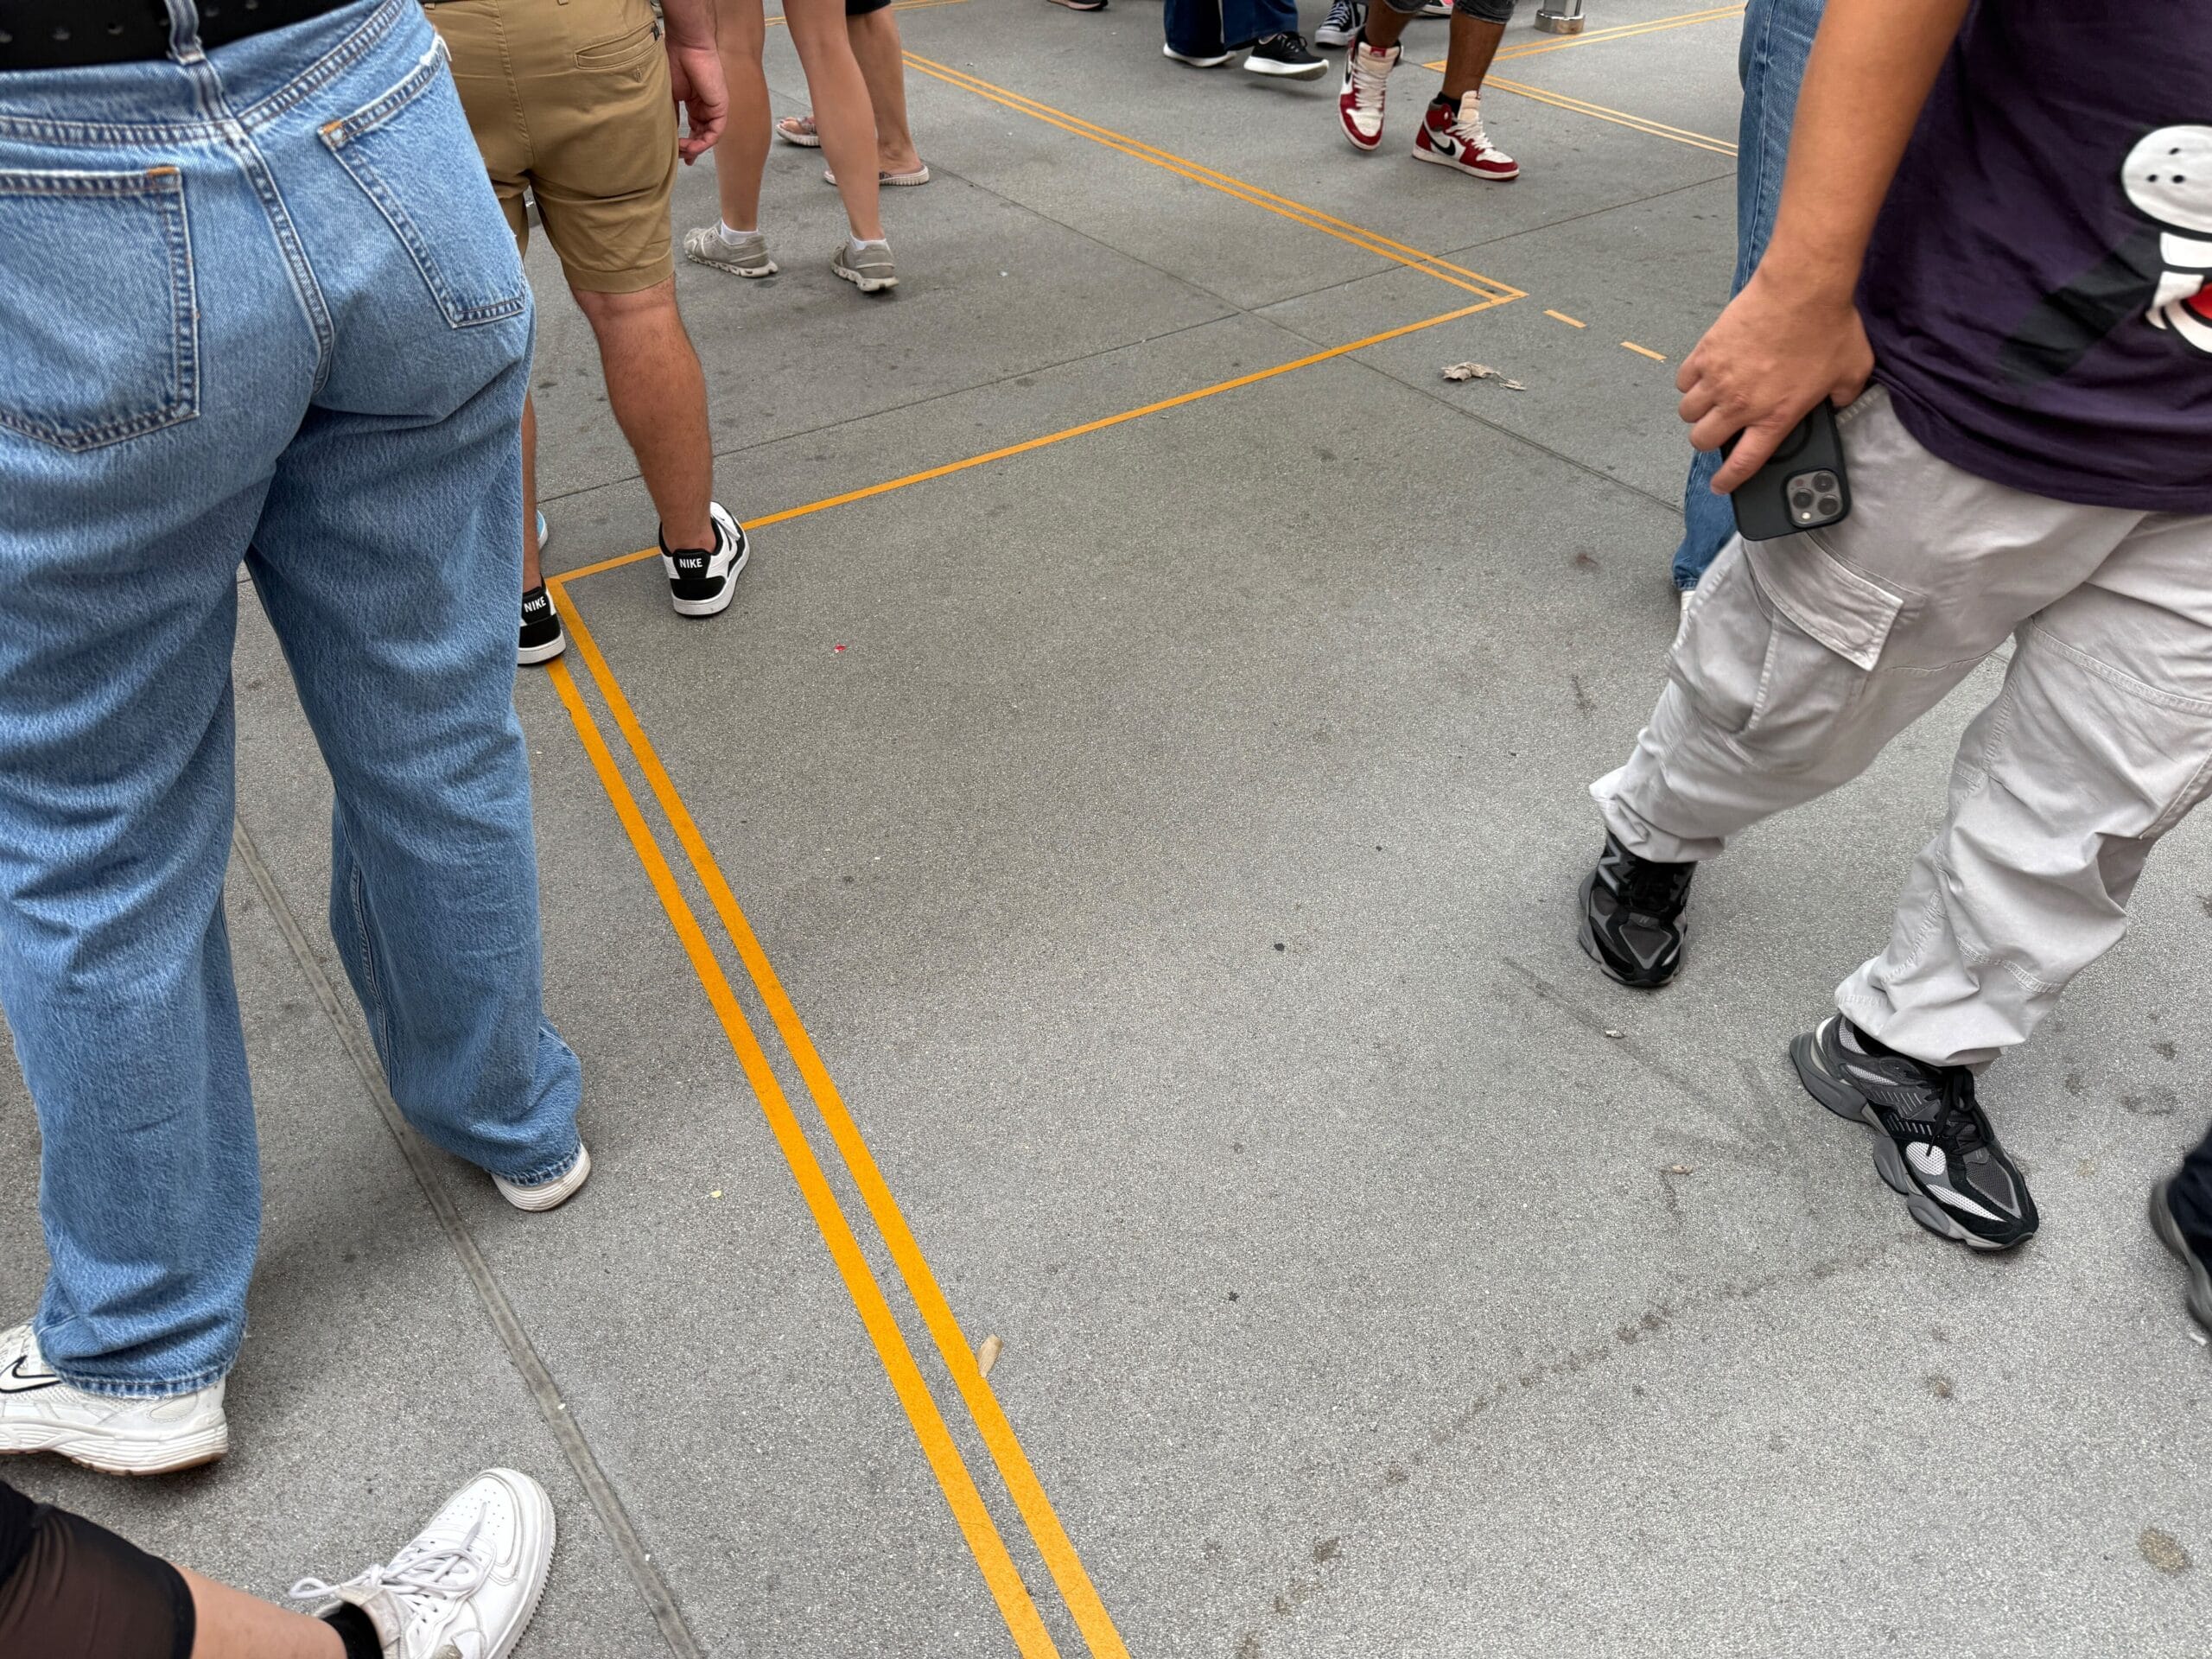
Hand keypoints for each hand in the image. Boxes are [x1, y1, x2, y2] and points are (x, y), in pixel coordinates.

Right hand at [666, 34, 726, 161]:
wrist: (686, 46)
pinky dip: (704, 142)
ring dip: (695, 148)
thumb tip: (667, 135)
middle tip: (680, 158)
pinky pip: (715, 133)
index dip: (684, 144)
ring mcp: (713, 108)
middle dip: (690, 150)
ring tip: (682, 152)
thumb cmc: (673, 63)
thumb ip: (671, 116)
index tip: (676, 155)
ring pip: (707, 137)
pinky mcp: (721, 108)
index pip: (692, 129)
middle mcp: (705, 108)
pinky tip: (692, 146)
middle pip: (700, 136)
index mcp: (694, 104)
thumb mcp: (669, 96)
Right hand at [1676, 267, 1873, 492]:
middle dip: (1708, 441)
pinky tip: (1702, 376)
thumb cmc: (1828, 327)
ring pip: (1688, 413)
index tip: (1721, 484)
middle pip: (1703, 440)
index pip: (1743, 463)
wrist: (1802, 289)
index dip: (1728, 480)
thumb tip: (1838, 400)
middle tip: (1718, 431)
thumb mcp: (1852, 371)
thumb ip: (1843, 396)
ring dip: (1697, 413)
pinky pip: (1683, 381)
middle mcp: (1741, 404)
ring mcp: (1718, 379)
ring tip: (1709, 403)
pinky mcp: (1706, 352)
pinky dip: (1689, 383)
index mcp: (1775, 417)